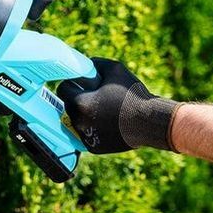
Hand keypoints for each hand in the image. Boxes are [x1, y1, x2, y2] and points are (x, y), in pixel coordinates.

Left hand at [56, 57, 180, 153]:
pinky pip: (87, 135)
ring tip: (105, 111)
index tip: (81, 85)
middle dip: (78, 100)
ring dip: (85, 115)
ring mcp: (85, 136)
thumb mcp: (115, 69)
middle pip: (68, 106)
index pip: (62, 89)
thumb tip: (85, 66)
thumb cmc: (132, 94)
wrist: (150, 122)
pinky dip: (94, 129)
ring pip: (77, 121)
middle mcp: (79, 121)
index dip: (71, 84)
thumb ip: (95, 64)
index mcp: (80, 102)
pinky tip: (109, 124)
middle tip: (95, 97)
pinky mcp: (93, 147)